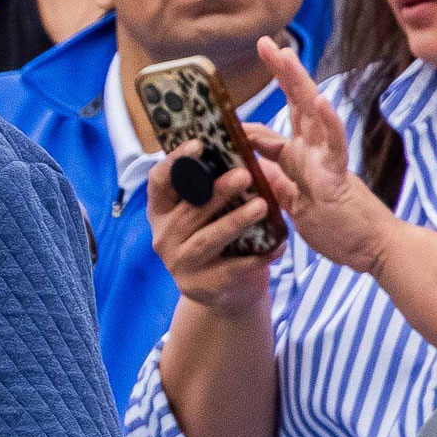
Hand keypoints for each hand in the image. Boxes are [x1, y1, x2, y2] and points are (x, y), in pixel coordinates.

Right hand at [147, 141, 277, 312]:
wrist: (224, 292)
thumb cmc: (219, 240)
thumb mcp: (206, 213)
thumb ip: (210, 187)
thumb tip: (240, 146)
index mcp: (161, 211)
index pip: (159, 181)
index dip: (175, 162)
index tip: (198, 145)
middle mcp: (164, 236)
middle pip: (188, 210)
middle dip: (217, 191)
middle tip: (244, 174)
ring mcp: (180, 263)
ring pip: (208, 238)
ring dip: (235, 221)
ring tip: (261, 206)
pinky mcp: (201, 285)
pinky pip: (232, 268)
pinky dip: (257, 257)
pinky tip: (278, 246)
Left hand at [240, 38, 400, 275]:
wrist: (373, 250)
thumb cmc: (337, 227)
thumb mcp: (293, 202)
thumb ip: (275, 179)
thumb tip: (252, 164)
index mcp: (300, 160)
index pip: (270, 130)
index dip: (248, 116)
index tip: (222, 106)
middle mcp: (314, 153)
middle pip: (295, 105)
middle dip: (281, 74)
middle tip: (265, 43)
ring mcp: (327, 162)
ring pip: (312, 115)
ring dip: (299, 84)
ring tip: (286, 55)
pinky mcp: (338, 177)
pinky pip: (334, 146)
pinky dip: (328, 122)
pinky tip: (320, 100)